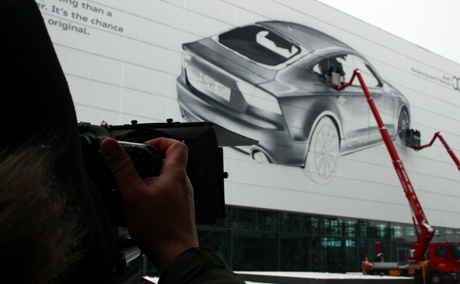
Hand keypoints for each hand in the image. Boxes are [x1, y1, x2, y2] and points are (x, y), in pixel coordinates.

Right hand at [100, 138, 197, 272]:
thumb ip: (121, 168)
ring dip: (150, 179)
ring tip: (134, 188)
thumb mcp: (133, 193)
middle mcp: (183, 184)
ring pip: (167, 179)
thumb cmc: (160, 228)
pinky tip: (142, 206)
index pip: (177, 145)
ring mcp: (183, 198)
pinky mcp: (179, 211)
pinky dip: (154, 194)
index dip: (159, 140)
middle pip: (170, 161)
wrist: (175, 255)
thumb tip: (110, 146)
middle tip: (134, 168)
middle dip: (150, 161)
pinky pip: (167, 194)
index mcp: (176, 174)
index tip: (143, 147)